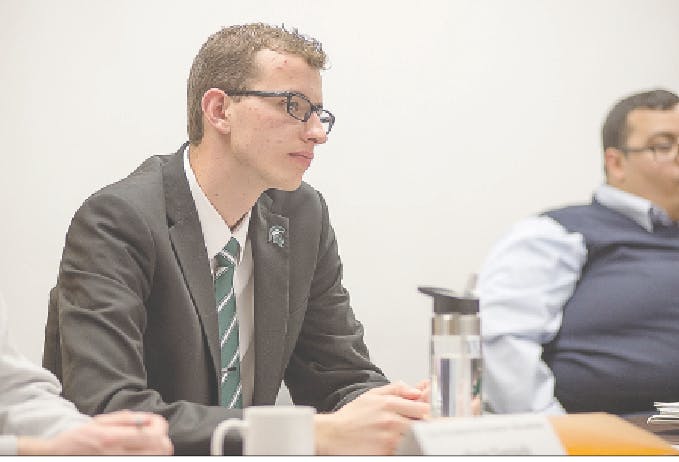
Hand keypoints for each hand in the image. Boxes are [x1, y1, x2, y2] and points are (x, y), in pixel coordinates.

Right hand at [18, 410, 172, 454]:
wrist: (58, 456)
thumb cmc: (78, 439)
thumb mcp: (99, 422)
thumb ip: (125, 419)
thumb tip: (148, 418)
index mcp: (112, 438)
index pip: (153, 434)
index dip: (160, 426)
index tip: (155, 422)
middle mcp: (116, 455)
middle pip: (160, 449)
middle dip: (162, 438)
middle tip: (154, 434)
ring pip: (154, 458)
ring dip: (156, 449)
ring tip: (148, 443)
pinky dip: (147, 456)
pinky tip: (141, 451)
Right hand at [314, 382, 429, 454]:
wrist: (333, 435)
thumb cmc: (351, 417)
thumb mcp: (372, 395)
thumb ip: (396, 389)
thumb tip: (416, 389)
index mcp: (388, 403)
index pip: (422, 407)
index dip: (426, 410)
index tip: (423, 413)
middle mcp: (390, 420)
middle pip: (422, 424)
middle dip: (422, 424)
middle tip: (415, 425)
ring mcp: (389, 438)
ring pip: (415, 437)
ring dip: (414, 436)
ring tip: (403, 434)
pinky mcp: (385, 452)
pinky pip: (404, 449)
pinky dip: (404, 446)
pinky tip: (396, 443)